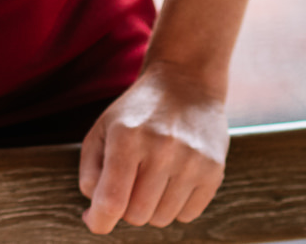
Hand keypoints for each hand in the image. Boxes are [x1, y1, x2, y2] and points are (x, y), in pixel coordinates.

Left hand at [77, 63, 228, 233]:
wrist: (186, 83)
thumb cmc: (136, 112)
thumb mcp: (102, 129)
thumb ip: (91, 171)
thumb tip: (95, 215)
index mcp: (126, 137)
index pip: (112, 199)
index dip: (100, 221)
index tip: (95, 222)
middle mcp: (161, 149)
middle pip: (137, 215)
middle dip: (126, 208)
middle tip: (128, 185)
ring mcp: (191, 161)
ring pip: (162, 219)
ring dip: (151, 208)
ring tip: (152, 179)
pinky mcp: (214, 170)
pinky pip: (189, 215)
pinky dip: (176, 206)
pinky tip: (173, 180)